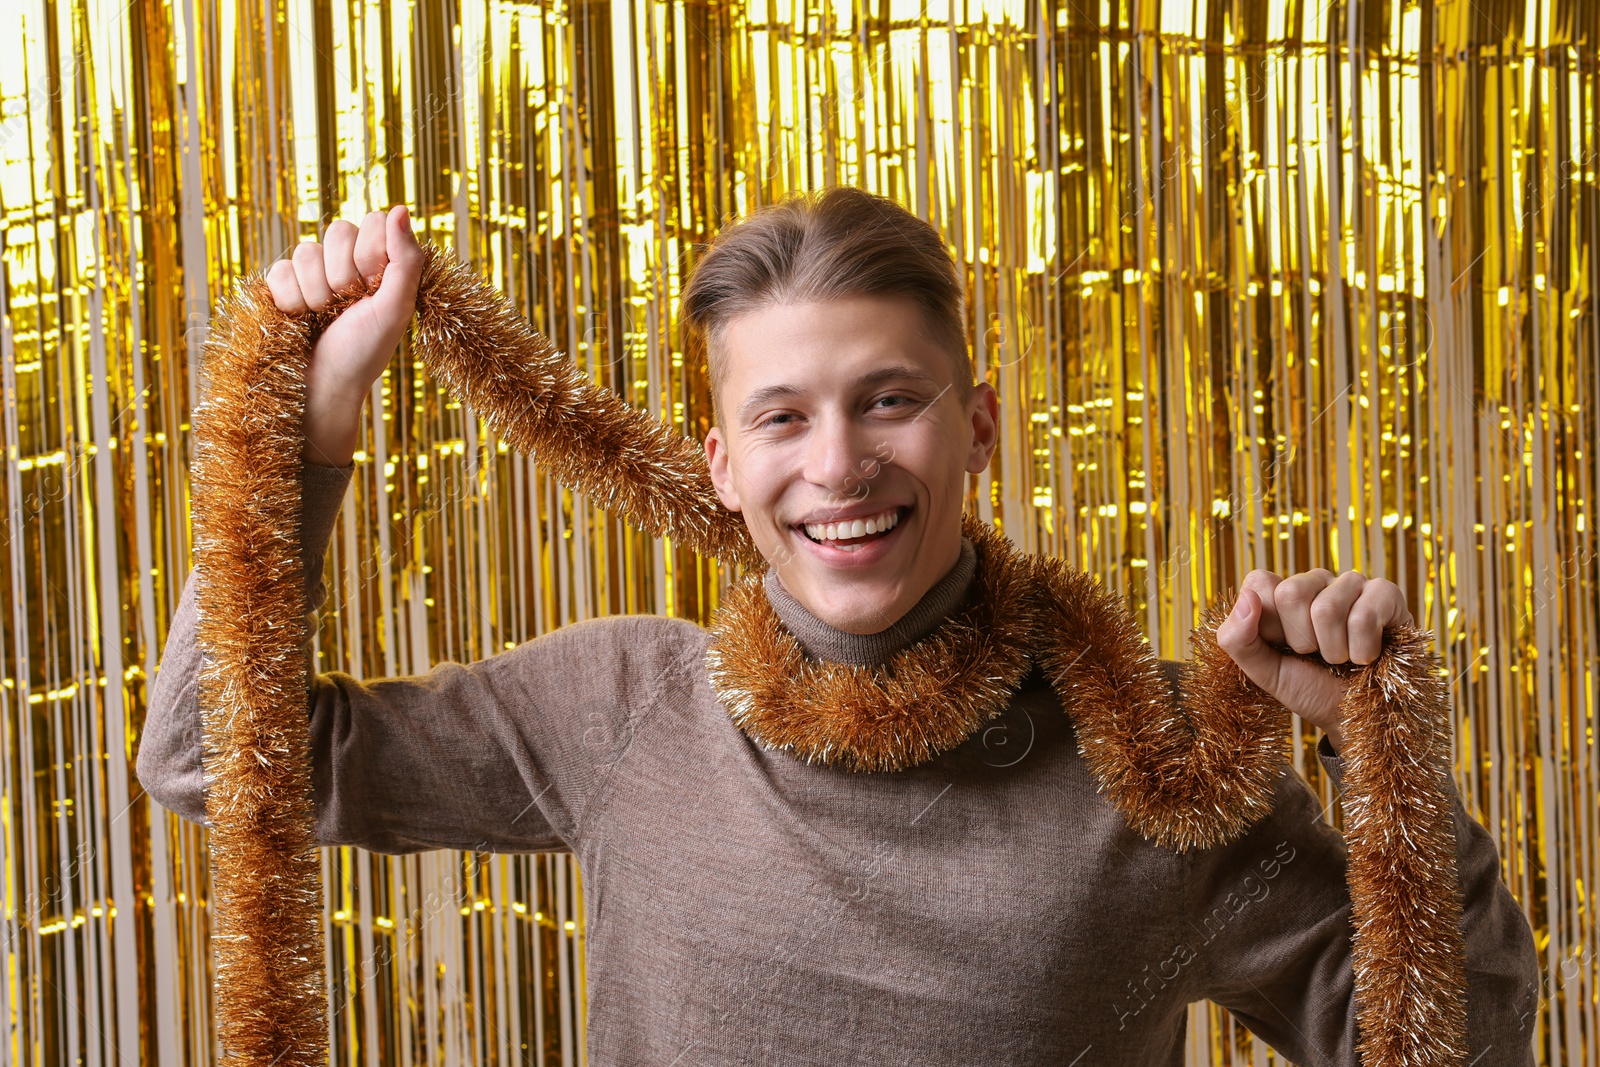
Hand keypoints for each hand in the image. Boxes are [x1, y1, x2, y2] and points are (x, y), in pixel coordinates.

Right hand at [264, 205, 423, 465]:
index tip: (374, 286)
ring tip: (324, 317)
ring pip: (306, 251)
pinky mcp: (282, 285)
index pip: (372, 222)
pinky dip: (291, 299)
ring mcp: (312, 273)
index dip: (371, 252)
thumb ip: (404, 259)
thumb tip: (400, 208)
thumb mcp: (395, 308)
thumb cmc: (364, 352)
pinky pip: (279, 270)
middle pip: (338, 230)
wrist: (323, 387)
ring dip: (317, 292)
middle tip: (348, 305)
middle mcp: (346, 263)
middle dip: (344, 274)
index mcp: (379, 265)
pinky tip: (300, 319)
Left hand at [1214, 568, 1414, 755]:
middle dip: (1302, 641)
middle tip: (1316, 655)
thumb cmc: (1310, 689)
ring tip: (1342, 658)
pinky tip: (1367, 655)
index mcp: (1280, 592)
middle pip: (1291, 593)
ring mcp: (1352, 583)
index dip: (1269, 625)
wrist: (1357, 718)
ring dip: (1334, 651)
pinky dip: (1362, 650)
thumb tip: (1246, 598)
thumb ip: (1237, 638)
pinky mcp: (1386, 594)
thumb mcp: (1264, 671)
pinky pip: (1364, 617)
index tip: (1284, 647)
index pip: (1260, 582)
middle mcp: (1315, 580)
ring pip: (1327, 609)